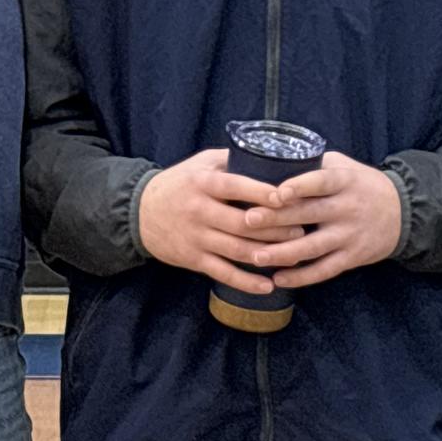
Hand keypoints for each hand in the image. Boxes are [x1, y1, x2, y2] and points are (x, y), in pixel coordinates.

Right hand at [138, 149, 303, 295]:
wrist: (140, 212)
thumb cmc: (179, 183)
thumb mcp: (200, 164)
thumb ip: (231, 160)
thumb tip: (269, 154)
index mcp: (203, 184)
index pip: (235, 187)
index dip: (261, 192)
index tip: (286, 196)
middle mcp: (200, 211)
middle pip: (242, 223)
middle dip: (274, 228)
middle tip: (301, 229)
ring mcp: (197, 238)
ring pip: (236, 250)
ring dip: (267, 254)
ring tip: (294, 254)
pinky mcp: (194, 259)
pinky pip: (223, 273)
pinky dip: (246, 282)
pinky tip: (268, 286)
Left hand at [239, 151, 402, 286]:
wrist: (404, 212)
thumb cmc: (362, 185)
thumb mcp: (345, 167)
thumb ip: (315, 166)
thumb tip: (272, 161)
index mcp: (345, 181)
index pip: (321, 182)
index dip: (299, 186)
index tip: (275, 192)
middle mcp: (347, 208)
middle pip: (309, 214)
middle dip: (277, 219)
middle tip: (247, 221)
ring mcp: (350, 235)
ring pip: (313, 247)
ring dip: (283, 253)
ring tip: (256, 256)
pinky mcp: (352, 257)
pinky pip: (324, 270)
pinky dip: (302, 276)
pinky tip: (278, 278)